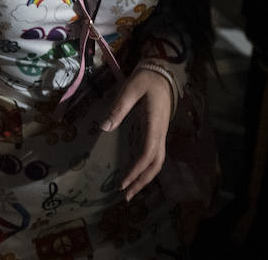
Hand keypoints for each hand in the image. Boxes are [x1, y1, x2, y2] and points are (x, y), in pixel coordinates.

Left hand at [101, 66, 175, 200]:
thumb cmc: (146, 78)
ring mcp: (161, 132)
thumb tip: (104, 128)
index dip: (136, 171)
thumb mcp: (130, 89)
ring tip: (130, 190)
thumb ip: (118, 108)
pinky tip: (137, 173)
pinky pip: (155, 155)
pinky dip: (147, 168)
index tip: (123, 183)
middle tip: (126, 196)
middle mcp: (160, 132)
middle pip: (156, 164)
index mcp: (154, 124)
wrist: (163, 71)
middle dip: (142, 182)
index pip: (148, 154)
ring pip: (158, 161)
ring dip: (145, 177)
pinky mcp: (158, 131)